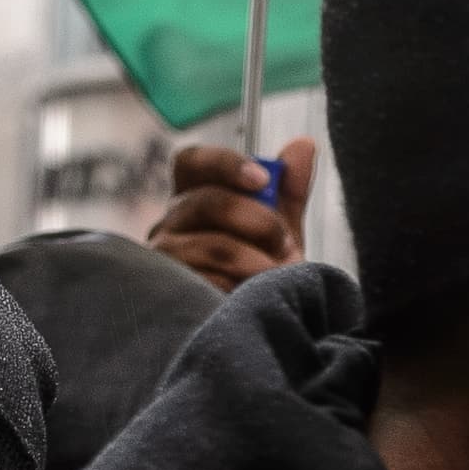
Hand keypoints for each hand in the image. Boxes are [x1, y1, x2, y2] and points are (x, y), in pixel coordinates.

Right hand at [146, 136, 311, 291]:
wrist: (259, 324)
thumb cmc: (262, 272)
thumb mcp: (282, 229)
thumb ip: (289, 190)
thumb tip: (303, 145)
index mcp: (194, 198)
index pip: (193, 162)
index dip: (225, 163)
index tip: (263, 178)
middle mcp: (170, 224)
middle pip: (206, 202)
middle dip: (257, 221)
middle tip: (285, 244)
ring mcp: (164, 259)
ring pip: (211, 245)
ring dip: (256, 260)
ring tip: (275, 275)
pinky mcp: (169, 294)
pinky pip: (209, 283)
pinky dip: (240, 288)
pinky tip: (249, 296)